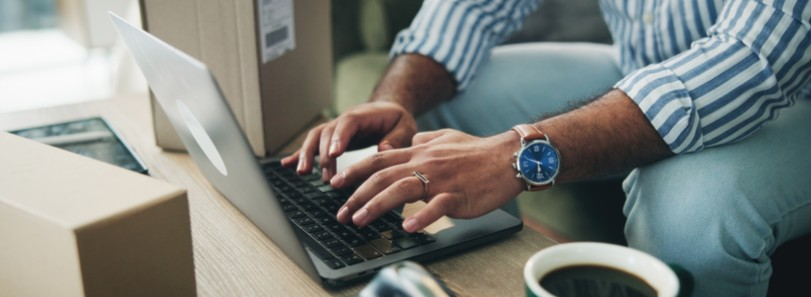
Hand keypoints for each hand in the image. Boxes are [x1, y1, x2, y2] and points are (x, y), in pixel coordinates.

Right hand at [280, 102, 416, 180]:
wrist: (389, 111)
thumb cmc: (397, 120)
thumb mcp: (405, 127)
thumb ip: (396, 139)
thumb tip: (384, 150)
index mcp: (362, 114)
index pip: (347, 123)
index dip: (338, 137)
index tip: (334, 154)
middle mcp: (344, 120)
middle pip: (326, 132)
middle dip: (322, 154)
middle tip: (325, 176)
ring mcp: (335, 129)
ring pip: (315, 138)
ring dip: (307, 154)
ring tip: (303, 172)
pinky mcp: (330, 139)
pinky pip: (312, 145)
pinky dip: (299, 154)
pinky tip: (287, 164)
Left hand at [329, 129, 524, 232]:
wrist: (509, 157)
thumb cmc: (478, 151)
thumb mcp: (446, 138)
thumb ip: (423, 140)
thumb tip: (407, 143)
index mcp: (419, 152)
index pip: (379, 160)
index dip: (354, 171)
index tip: (335, 183)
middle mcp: (425, 163)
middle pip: (383, 177)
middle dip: (356, 195)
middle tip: (340, 212)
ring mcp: (441, 180)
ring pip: (402, 190)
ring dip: (377, 205)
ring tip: (359, 220)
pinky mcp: (458, 195)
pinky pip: (437, 207)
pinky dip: (422, 217)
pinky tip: (408, 227)